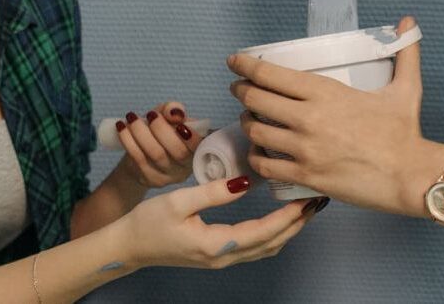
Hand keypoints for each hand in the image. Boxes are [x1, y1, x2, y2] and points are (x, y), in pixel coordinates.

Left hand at [116, 101, 202, 187]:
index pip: (200, 147)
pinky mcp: (150, 179)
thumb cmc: (162, 132)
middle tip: (151, 115)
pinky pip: (139, 159)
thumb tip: (175, 113)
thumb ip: (173, 110)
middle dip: (162, 130)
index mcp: (197, 149)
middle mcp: (186, 166)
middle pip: (178, 152)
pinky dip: (129, 141)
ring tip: (131, 117)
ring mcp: (168, 176)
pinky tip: (122, 128)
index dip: (192, 138)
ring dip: (141, 132)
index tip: (179, 124)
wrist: (141, 152)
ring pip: (156, 155)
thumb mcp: (168, 117)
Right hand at [122, 176, 321, 268]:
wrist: (129, 246)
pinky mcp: (217, 254)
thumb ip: (213, 192)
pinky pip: (255, 247)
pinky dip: (273, 233)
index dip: (287, 217)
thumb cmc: (149, 222)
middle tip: (314, 201)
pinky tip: (278, 220)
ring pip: (265, 249)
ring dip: (287, 230)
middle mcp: (224, 257)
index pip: (263, 233)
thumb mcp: (179, 201)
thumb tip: (245, 183)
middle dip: (296, 224)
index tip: (305, 199)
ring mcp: (221, 259)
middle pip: (271, 244)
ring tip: (302, 209)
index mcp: (216, 244)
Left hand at [227, 17, 443, 216]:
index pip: (271, 74)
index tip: (234, 61)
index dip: (245, 65)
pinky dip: (256, 157)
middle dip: (240, 91)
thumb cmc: (404, 132)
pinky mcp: (305, 176)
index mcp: (325, 92)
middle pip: (255, 99)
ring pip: (256, 132)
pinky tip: (258, 151)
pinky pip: (265, 166)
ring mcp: (304, 149)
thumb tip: (407, 21)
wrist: (412, 176)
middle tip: (238, 88)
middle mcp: (308, 118)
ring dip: (246, 122)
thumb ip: (404, 53)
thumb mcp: (405, 89)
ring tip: (249, 118)